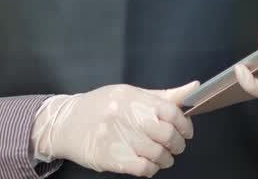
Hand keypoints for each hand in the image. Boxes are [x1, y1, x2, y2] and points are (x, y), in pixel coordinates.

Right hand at [30, 81, 197, 175]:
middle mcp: (124, 116)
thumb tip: (193, 89)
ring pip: (156, 154)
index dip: (185, 124)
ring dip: (165, 159)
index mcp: (132, 98)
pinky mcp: (108, 157)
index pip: (170, 111)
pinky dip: (151, 169)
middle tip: (176, 146)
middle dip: (177, 144)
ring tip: (163, 157)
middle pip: (166, 134)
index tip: (187, 132)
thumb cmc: (100, 107)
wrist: (65, 123)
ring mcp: (116, 137)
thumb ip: (162, 96)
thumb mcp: (129, 94)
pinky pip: (141, 168)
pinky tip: (148, 164)